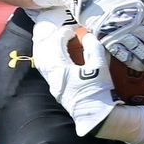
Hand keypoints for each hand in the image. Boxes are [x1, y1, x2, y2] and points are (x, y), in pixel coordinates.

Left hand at [32, 8, 120, 135]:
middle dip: (52, 38)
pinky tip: (58, 58)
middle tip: (64, 32)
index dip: (65, 33)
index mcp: (61, 68)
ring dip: (48, 49)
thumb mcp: (100, 65)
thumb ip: (93, 47)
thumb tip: (88, 36)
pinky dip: (49, 58)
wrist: (96, 115)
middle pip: (44, 51)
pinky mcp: (56, 90)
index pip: (56, 44)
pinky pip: (46, 69)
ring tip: (58, 42)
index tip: (75, 29)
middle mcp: (52, 76)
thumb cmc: (98, 90)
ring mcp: (53, 84)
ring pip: (42, 61)